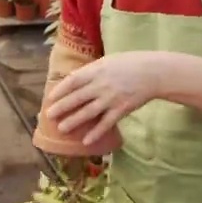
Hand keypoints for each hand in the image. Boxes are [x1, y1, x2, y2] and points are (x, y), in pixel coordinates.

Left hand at [45, 52, 162, 144]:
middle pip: (77, 98)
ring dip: (74, 121)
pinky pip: (106, 123)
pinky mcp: (121, 109)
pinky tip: (86, 141)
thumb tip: (74, 79)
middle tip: (49, 116)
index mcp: (96, 71)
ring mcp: (111, 98)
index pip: (73, 81)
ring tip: (61, 129)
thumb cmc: (129, 64)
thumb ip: (92, 70)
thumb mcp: (108, 61)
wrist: (153, 72)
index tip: (50, 98)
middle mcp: (101, 85)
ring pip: (88, 112)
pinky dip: (96, 133)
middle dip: (62, 107)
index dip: (60, 90)